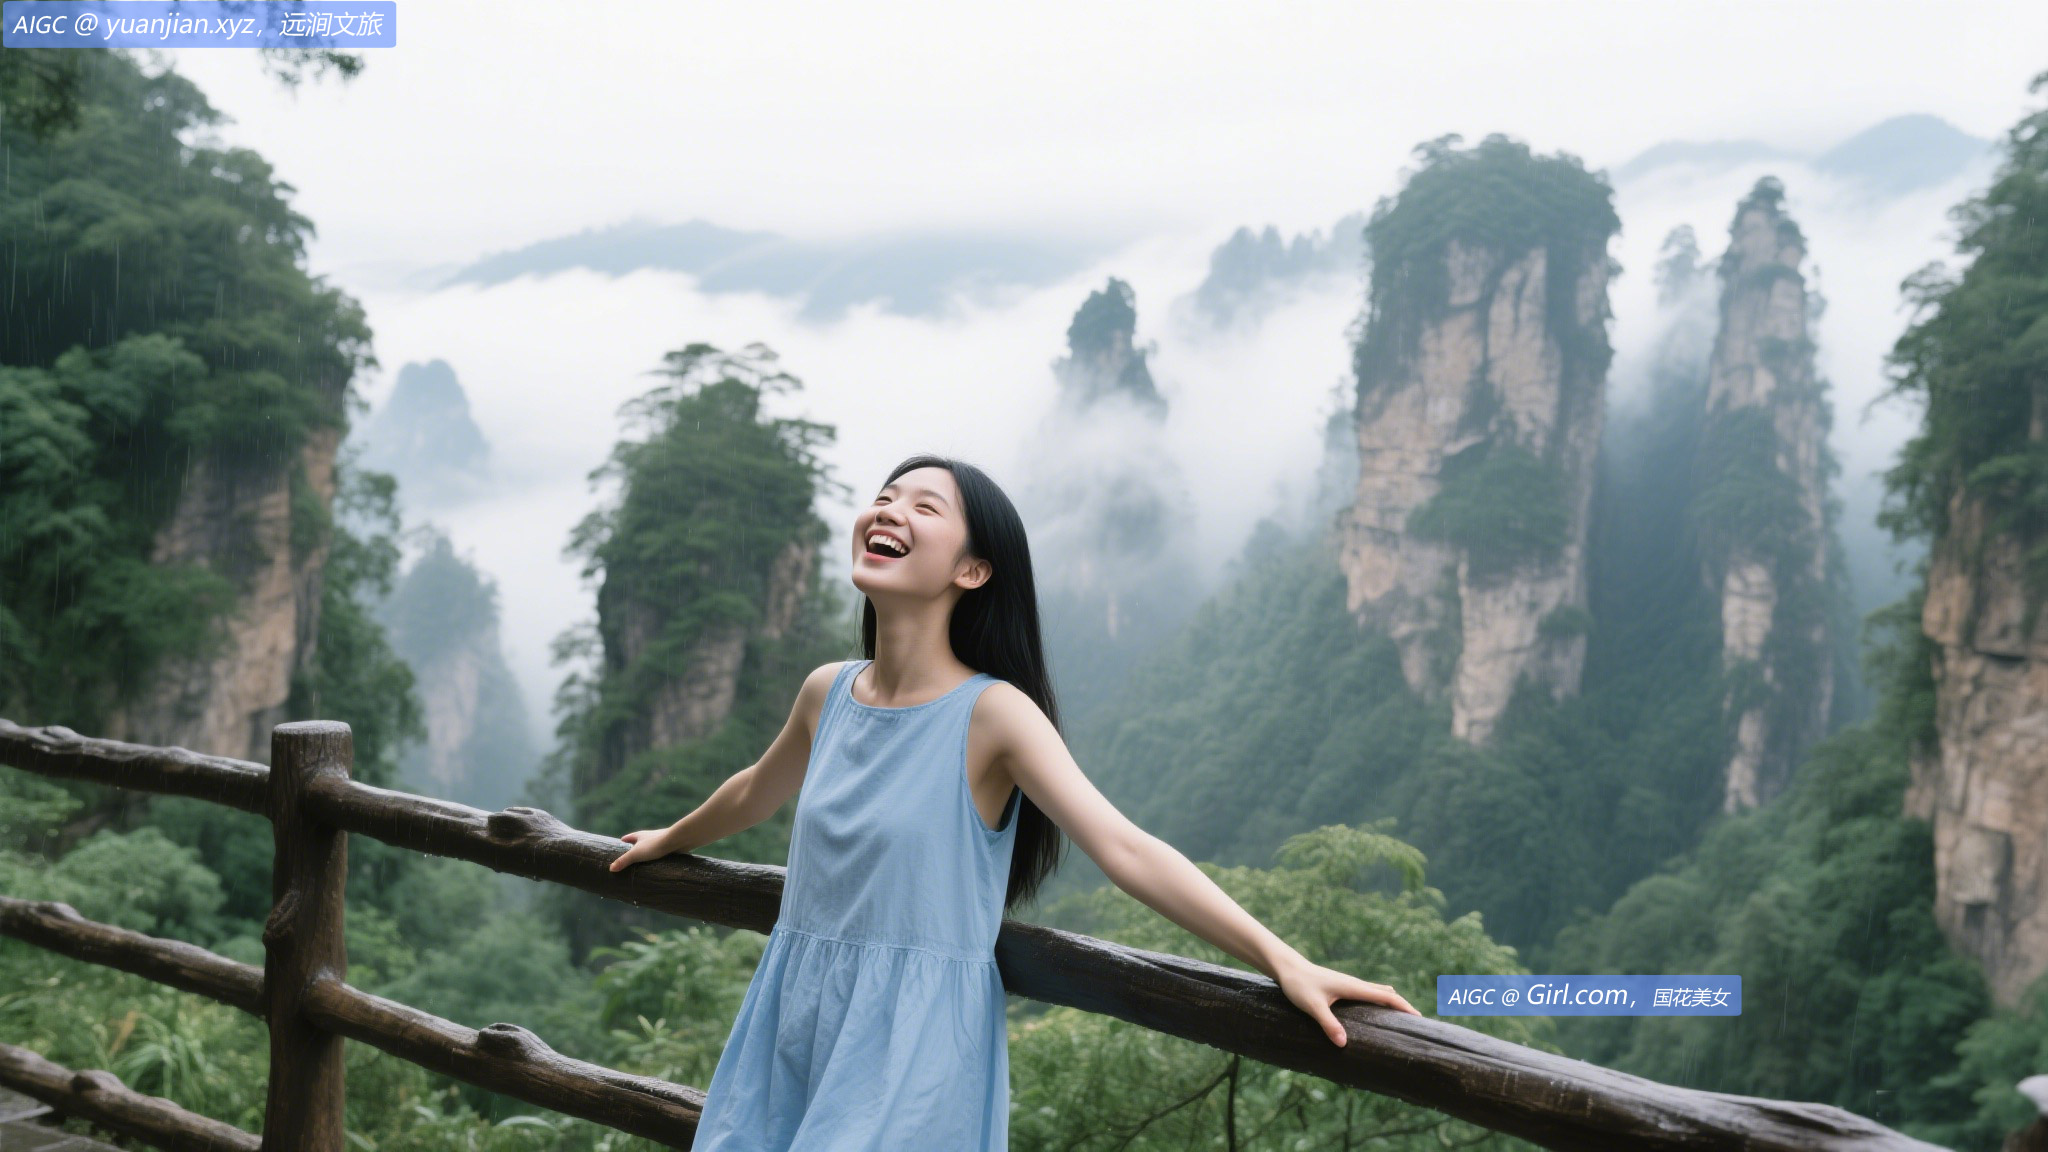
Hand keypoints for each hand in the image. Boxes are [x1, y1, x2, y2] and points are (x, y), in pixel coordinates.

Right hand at [608, 828, 675, 871]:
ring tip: (641, 866)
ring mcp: (659, 842)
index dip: (623, 842)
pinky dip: (656, 859)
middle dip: (634, 850)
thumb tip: (611, 869)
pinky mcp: (668, 848)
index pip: (628, 838)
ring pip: (650, 849)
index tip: (618, 847)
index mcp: (640, 835)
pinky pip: (660, 855)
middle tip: (628, 860)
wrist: (677, 840)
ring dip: (646, 856)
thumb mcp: (636, 854)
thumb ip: (624, 861)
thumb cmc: (655, 845)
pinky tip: (656, 866)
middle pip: (639, 843)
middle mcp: (649, 837)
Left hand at [1276, 958, 1420, 1045]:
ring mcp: (1349, 984)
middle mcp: (1355, 984)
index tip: (1419, 1017)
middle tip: (1417, 1022)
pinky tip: (1376, 1011)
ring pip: (1378, 992)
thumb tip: (1344, 1044)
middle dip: (1403, 1006)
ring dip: (1392, 1003)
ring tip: (1402, 1019)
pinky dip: (1379, 1001)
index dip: (1404, 1006)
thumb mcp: (1313, 1006)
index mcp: (1353, 987)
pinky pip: (1368, 994)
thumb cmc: (1299, 985)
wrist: (1288, 968)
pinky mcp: (1342, 987)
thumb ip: (1328, 1023)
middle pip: (1387, 994)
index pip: (1386, 996)